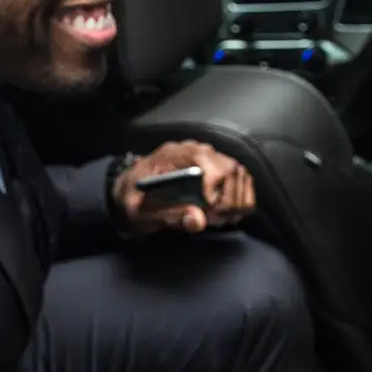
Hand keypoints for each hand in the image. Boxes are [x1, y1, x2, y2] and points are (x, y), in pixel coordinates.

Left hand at [113, 141, 253, 234]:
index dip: (214, 182)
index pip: (204, 156)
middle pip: (228, 166)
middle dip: (228, 198)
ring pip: (239, 173)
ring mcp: (207, 159)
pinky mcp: (215, 170)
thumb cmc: (133, 200)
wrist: (130, 193)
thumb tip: (198, 219)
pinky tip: (227, 214)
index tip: (209, 207)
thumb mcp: (142, 212)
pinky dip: (241, 199)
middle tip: (214, 219)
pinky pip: (240, 180)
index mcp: (172, 155)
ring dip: (237, 200)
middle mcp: (193, 151)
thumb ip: (168, 215)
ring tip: (219, 219)